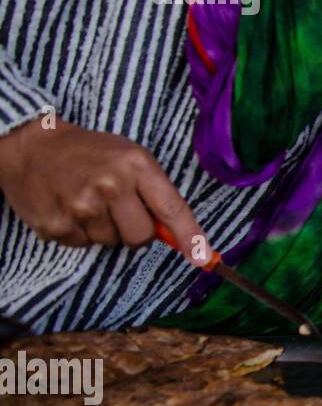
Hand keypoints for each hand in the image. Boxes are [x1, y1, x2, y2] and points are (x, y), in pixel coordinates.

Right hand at [0, 116, 205, 261]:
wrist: (32, 146)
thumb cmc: (91, 153)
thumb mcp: (131, 159)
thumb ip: (155, 193)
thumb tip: (177, 236)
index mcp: (136, 165)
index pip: (172, 209)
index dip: (190, 236)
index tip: (204, 258)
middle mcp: (111, 185)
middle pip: (142, 237)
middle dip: (137, 232)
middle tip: (119, 209)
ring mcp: (81, 206)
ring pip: (112, 243)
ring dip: (105, 230)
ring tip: (89, 201)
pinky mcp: (56, 225)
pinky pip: (83, 245)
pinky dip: (80, 232)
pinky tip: (70, 208)